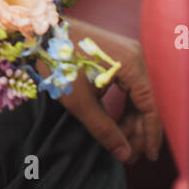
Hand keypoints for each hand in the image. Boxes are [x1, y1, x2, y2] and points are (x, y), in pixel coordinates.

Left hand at [53, 17, 163, 163]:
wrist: (37, 31)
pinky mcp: (113, 55)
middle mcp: (135, 56)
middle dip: (137, 130)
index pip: (151, 107)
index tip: (147, 157)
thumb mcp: (78, 100)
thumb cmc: (56, 61)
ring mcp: (125, 54)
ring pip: (135, 95)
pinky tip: (114, 122)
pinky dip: (121, 104)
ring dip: (128, 119)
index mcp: (132, 64)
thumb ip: (104, 128)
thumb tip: (125, 154)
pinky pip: (126, 85)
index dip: (150, 135)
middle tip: (128, 154)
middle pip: (145, 102)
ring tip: (119, 141)